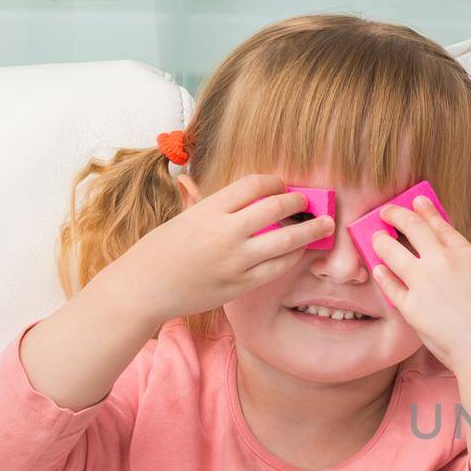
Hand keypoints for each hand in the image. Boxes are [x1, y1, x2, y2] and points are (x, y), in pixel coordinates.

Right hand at [106, 174, 332, 323]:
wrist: (144, 288)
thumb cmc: (162, 250)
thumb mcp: (185, 217)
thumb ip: (215, 205)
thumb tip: (246, 191)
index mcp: (209, 210)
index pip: (253, 185)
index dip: (275, 182)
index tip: (282, 184)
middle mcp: (225, 233)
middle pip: (276, 208)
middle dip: (299, 202)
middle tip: (311, 201)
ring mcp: (235, 261)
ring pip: (286, 241)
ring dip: (310, 231)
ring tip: (326, 225)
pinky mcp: (240, 285)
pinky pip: (277, 267)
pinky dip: (293, 256)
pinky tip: (300, 251)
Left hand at [369, 198, 470, 376]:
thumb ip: (465, 263)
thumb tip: (447, 255)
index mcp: (465, 253)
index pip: (439, 223)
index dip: (424, 210)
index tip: (415, 202)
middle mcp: (442, 261)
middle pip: (412, 227)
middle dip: (395, 214)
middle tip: (387, 212)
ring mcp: (423, 282)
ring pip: (391, 250)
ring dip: (380, 241)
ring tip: (376, 239)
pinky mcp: (410, 305)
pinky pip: (388, 283)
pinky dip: (382, 274)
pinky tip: (379, 269)